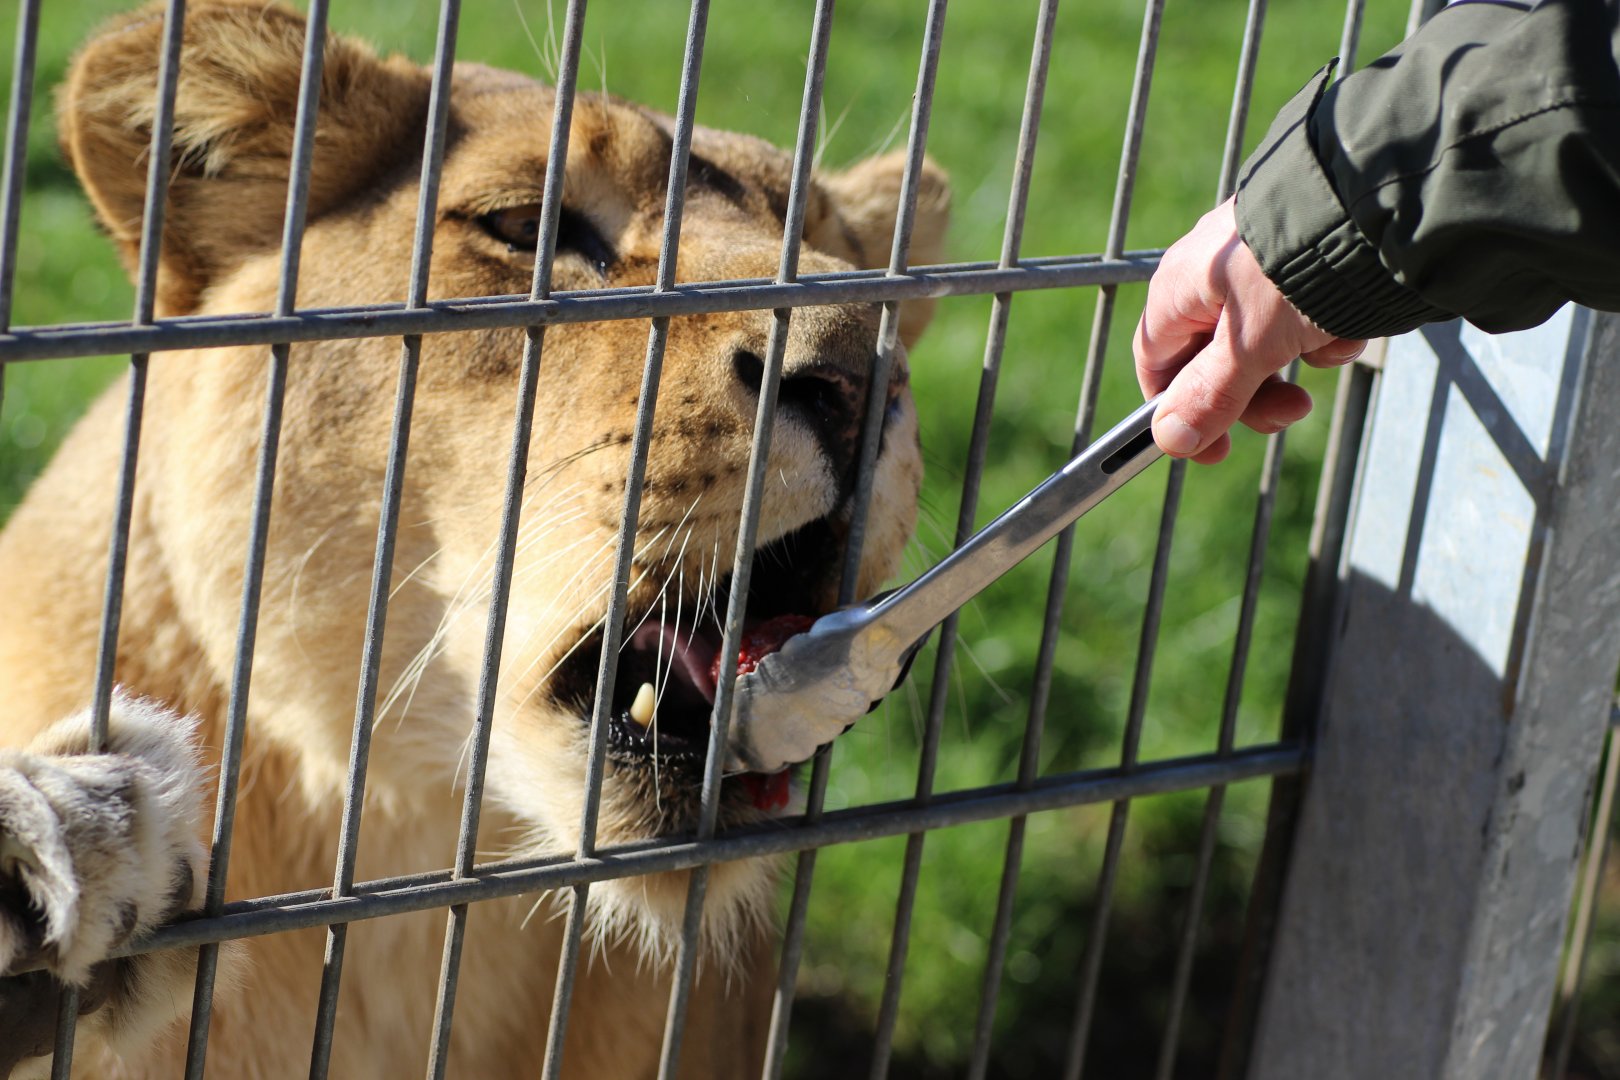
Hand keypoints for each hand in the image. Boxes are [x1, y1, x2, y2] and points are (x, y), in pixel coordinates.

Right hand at [1133, 198, 1365, 463]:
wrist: (1372, 203)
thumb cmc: (1296, 268)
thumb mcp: (1251, 345)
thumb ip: (1211, 395)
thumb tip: (1170, 439)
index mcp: (1178, 289)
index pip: (1157, 364)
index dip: (1179, 412)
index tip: (1214, 448)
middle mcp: (1209, 276)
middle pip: (1214, 361)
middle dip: (1254, 394)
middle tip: (1293, 412)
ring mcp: (1255, 267)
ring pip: (1263, 343)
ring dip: (1294, 361)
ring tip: (1328, 349)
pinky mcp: (1299, 261)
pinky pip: (1300, 315)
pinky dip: (1322, 330)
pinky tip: (1347, 322)